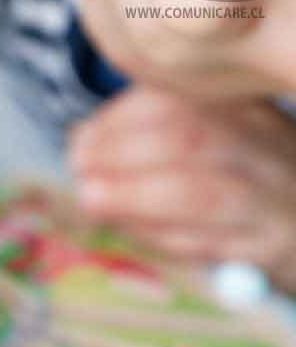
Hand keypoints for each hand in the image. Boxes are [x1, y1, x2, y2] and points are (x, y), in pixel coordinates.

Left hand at [69, 86, 295, 291]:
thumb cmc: (243, 173)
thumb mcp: (210, 133)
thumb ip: (151, 133)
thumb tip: (81, 143)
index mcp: (242, 107)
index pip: (175, 100)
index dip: (116, 119)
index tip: (79, 140)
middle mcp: (262, 145)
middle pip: (188, 142)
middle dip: (118, 155)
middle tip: (80, 170)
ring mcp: (268, 198)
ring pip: (198, 196)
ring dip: (132, 198)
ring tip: (91, 199)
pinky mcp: (266, 246)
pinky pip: (207, 244)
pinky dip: (158, 236)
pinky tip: (128, 229)